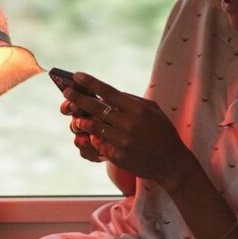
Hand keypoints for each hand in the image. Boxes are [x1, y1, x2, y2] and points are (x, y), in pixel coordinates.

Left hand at [62, 73, 190, 187]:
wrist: (171, 163)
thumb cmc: (163, 133)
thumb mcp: (154, 111)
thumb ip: (133, 101)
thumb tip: (112, 94)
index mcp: (138, 109)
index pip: (109, 92)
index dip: (90, 83)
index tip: (76, 75)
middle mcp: (129, 123)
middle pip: (96, 108)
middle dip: (78, 99)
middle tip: (66, 93)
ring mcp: (123, 141)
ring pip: (94, 127)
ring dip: (82, 121)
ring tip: (76, 118)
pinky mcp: (118, 156)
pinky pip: (99, 144)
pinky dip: (94, 139)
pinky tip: (91, 136)